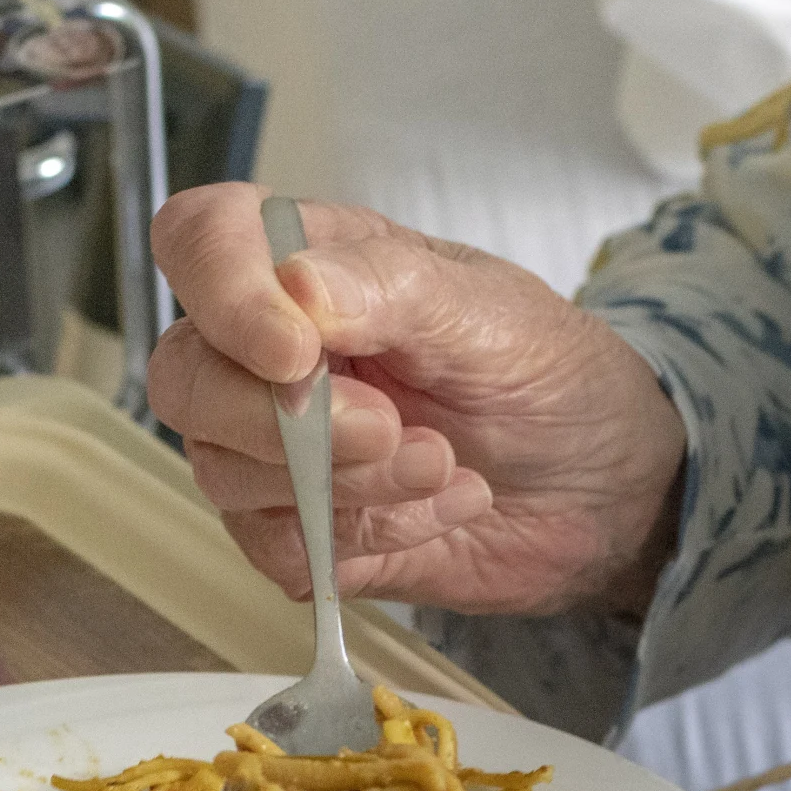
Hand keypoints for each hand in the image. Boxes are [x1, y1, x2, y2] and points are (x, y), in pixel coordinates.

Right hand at [147, 184, 687, 616]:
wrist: (604, 488)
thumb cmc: (546, 375)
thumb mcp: (487, 311)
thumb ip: (387, 288)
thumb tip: (292, 288)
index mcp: (307, 264)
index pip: (199, 243)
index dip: (222, 294)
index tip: (295, 351)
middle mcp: (269, 351)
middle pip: (185, 378)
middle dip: (284, 421)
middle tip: (392, 428)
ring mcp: (273, 446)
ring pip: (223, 472)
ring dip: (343, 483)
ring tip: (442, 464)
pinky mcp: (299, 529)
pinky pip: (275, 547)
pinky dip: (364, 536)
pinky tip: (438, 508)